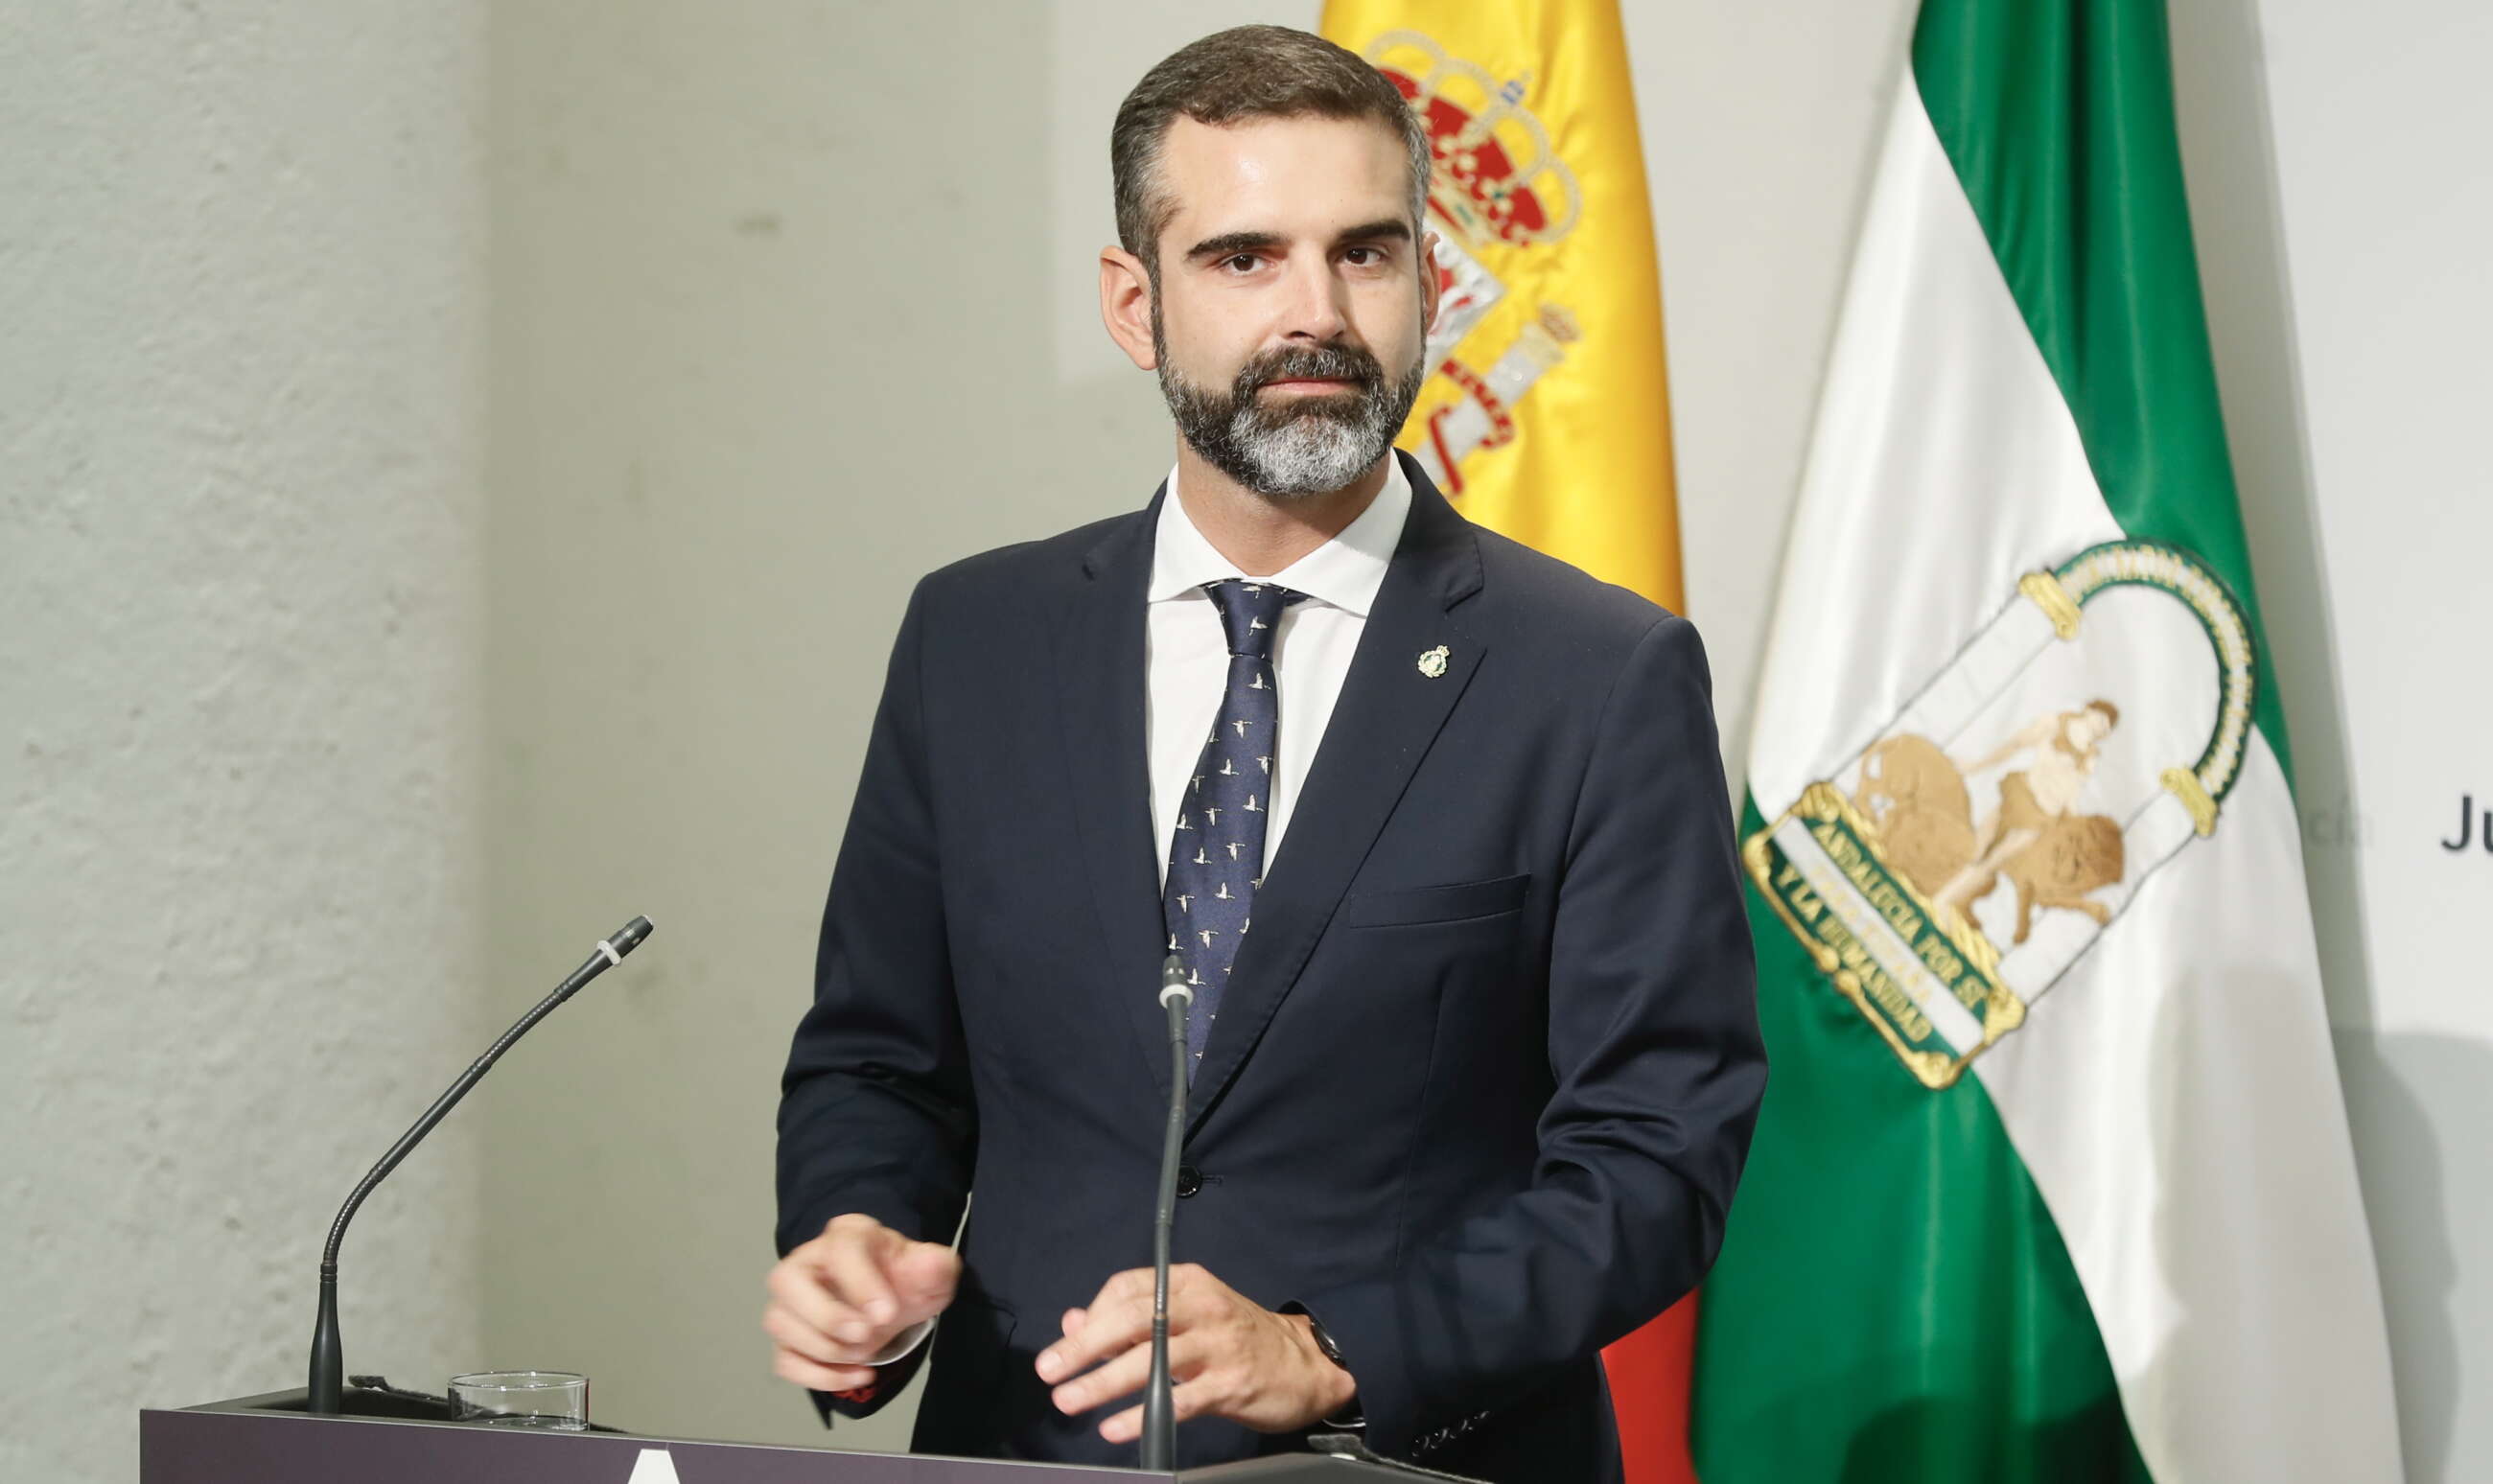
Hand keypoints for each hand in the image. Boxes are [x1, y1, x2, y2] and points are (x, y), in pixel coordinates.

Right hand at [762, 1213, 958, 1392]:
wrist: (891, 1301)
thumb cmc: (902, 1278)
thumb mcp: (930, 1270)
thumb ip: (935, 1267)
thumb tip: (933, 1267)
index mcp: (846, 1237)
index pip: (840, 1249)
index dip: (861, 1283)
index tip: (888, 1314)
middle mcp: (807, 1263)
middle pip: (786, 1280)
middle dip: (825, 1315)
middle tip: (864, 1335)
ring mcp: (792, 1301)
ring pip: (780, 1323)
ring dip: (823, 1349)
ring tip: (864, 1355)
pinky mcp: (790, 1337)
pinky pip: (784, 1360)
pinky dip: (818, 1376)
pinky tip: (857, 1375)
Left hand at [1034, 1263, 1356, 1442]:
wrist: (1305, 1364)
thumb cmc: (1236, 1338)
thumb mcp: (1187, 1316)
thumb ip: (1130, 1318)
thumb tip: (1073, 1321)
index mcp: (1188, 1283)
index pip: (1126, 1289)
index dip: (1090, 1316)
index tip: (1066, 1344)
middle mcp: (1202, 1306)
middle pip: (1131, 1320)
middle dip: (1083, 1347)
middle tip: (1049, 1370)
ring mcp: (1218, 1344)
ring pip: (1151, 1359)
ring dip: (1103, 1382)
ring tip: (1069, 1400)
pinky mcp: (1231, 1383)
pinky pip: (1179, 1398)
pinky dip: (1142, 1413)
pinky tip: (1115, 1428)